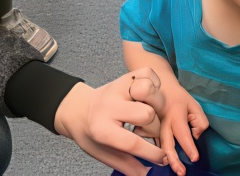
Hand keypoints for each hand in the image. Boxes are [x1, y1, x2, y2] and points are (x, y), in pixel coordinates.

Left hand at [54, 68, 168, 175]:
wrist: (77, 109)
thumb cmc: (92, 133)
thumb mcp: (103, 153)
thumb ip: (127, 165)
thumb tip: (148, 175)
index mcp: (101, 128)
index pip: (132, 142)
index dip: (152, 154)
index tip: (162, 160)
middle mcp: (109, 104)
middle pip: (147, 114)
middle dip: (153, 127)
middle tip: (146, 132)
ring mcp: (117, 87)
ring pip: (149, 90)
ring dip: (155, 103)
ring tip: (147, 112)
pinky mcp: (124, 76)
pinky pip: (148, 73)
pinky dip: (154, 83)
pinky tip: (147, 97)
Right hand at [148, 77, 207, 175]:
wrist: (159, 88)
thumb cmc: (180, 99)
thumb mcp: (195, 105)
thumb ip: (199, 122)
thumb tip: (195, 137)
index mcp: (175, 114)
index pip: (182, 133)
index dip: (189, 147)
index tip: (195, 158)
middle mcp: (163, 122)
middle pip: (166, 143)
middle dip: (173, 160)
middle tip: (181, 172)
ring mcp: (154, 127)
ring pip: (159, 146)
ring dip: (166, 160)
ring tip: (176, 171)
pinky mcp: (150, 131)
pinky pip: (155, 145)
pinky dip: (159, 156)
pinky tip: (166, 163)